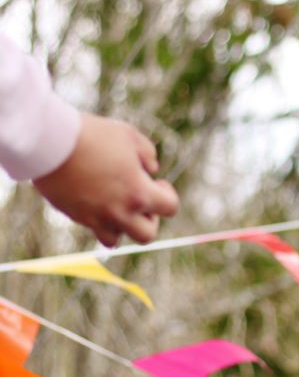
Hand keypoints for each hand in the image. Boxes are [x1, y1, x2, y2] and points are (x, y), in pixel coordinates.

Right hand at [33, 113, 179, 246]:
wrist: (50, 142)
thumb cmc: (93, 135)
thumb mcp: (131, 137)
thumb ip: (148, 156)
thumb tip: (151, 170)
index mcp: (139, 193)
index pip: (170, 208)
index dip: (167, 194)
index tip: (155, 181)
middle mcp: (119, 212)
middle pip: (147, 234)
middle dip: (148, 218)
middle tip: (137, 197)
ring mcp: (95, 218)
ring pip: (116, 241)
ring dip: (121, 226)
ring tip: (115, 204)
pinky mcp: (75, 216)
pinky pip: (92, 231)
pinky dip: (98, 223)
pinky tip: (95, 200)